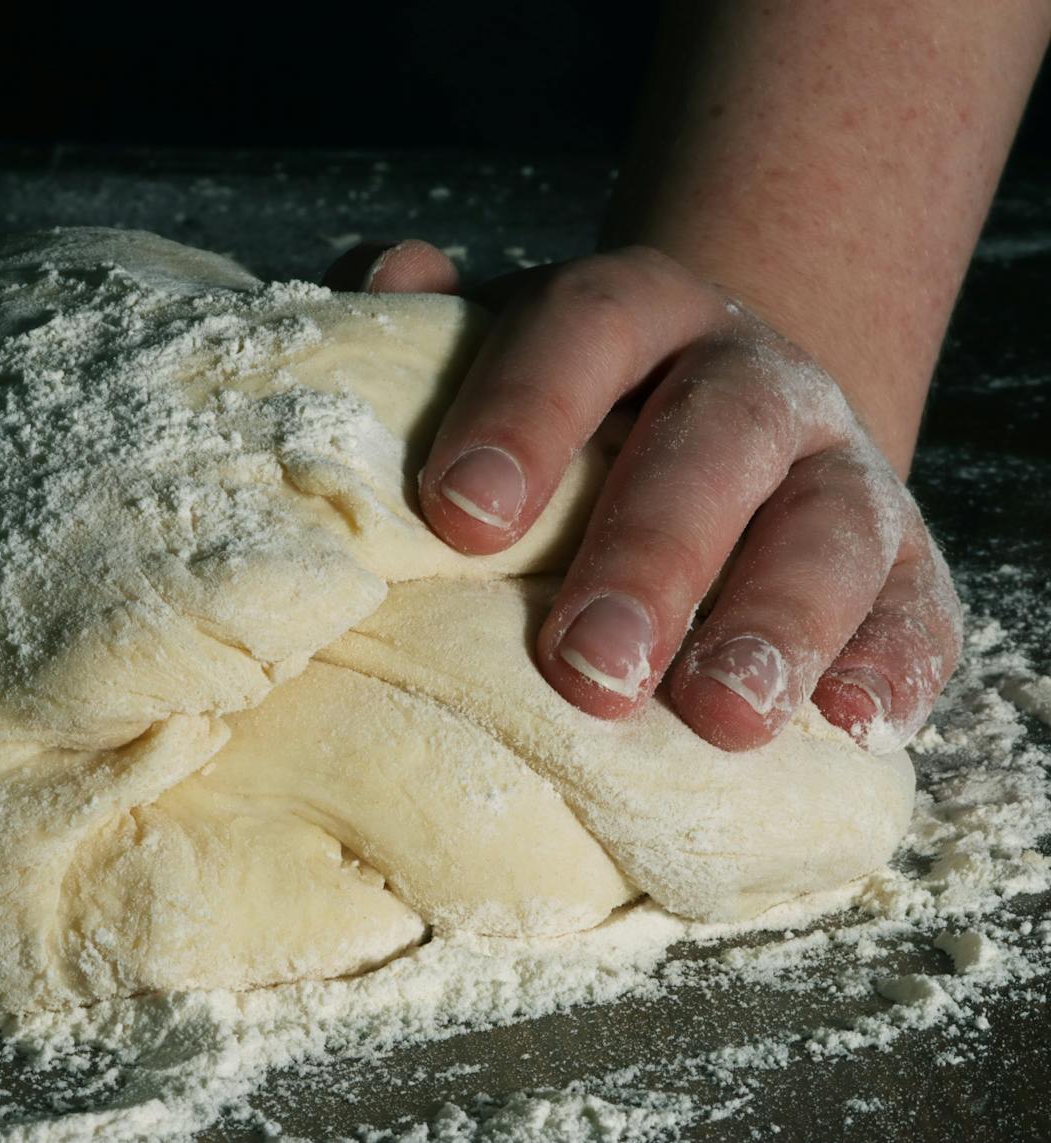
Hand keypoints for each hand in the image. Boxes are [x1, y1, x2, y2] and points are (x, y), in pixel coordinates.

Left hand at [323, 239, 961, 752]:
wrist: (711, 430)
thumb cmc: (570, 413)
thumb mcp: (496, 349)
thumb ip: (427, 321)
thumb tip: (394, 274)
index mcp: (637, 311)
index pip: (585, 331)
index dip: (525, 413)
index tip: (461, 518)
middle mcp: (751, 376)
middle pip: (717, 441)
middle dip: (653, 554)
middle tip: (585, 667)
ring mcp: (838, 465)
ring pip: (831, 528)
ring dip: (778, 623)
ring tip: (718, 717)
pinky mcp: (903, 560)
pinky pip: (920, 606)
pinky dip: (893, 664)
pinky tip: (851, 727)